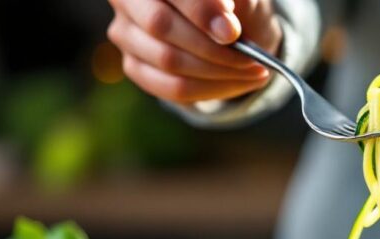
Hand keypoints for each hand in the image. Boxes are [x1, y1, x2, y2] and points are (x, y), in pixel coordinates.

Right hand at [107, 0, 281, 102]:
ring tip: (253, 71)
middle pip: (160, 24)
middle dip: (211, 47)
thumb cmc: (235, 5)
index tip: (231, 32)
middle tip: (249, 59)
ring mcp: (126, 33)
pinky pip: (172, 88)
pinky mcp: (135, 66)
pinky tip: (238, 82)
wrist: (231, 29)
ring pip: (168, 61)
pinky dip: (212, 89)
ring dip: (218, 72)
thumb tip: (223, 26)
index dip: (200, 10)